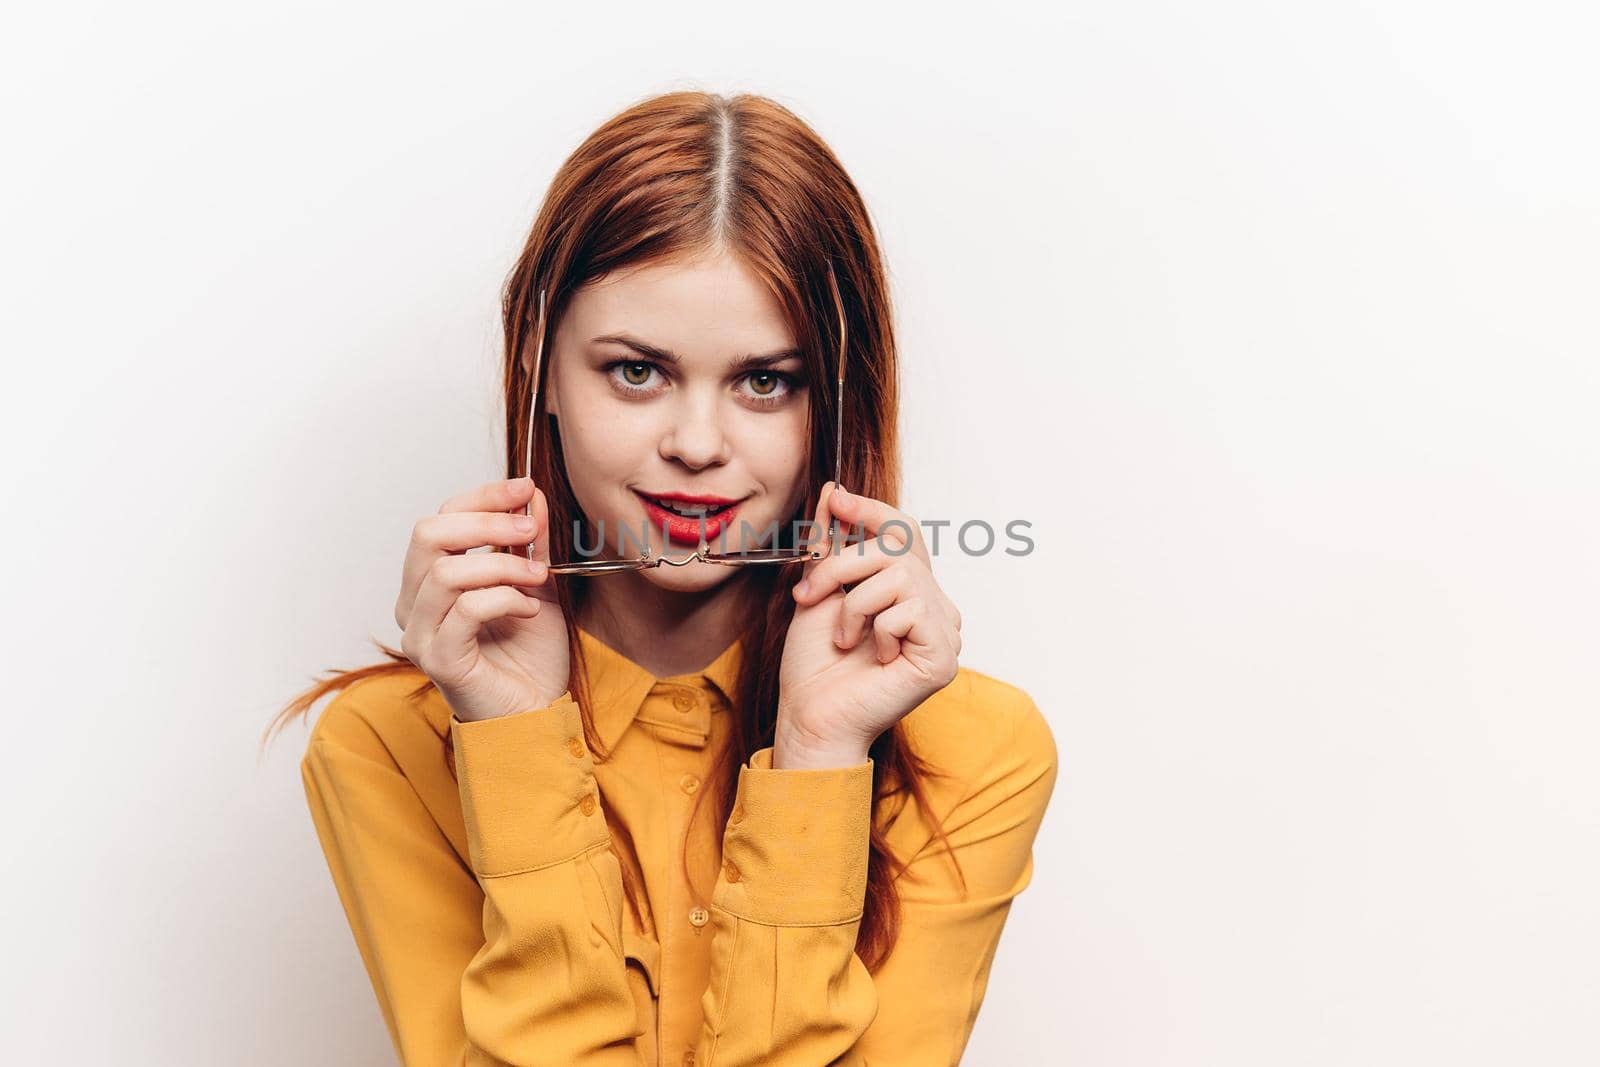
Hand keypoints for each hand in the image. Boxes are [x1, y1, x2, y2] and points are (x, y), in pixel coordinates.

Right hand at [395, 476, 568, 721]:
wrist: (537, 713)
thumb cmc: (530, 656)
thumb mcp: (536, 585)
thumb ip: (529, 543)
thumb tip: (529, 496)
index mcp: (429, 582)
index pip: (440, 520)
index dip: (482, 498)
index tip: (524, 488)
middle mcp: (414, 605)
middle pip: (428, 535)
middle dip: (486, 523)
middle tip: (530, 531)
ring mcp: (420, 633)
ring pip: (446, 572)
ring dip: (503, 566)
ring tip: (538, 579)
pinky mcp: (437, 659)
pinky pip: (465, 609)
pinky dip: (505, 599)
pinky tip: (530, 610)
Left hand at [776, 482, 962, 768]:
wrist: (811, 716)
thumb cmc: (814, 666)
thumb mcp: (819, 589)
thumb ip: (831, 543)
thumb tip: (834, 491)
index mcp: (910, 593)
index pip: (906, 534)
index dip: (874, 512)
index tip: (837, 500)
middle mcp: (935, 608)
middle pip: (898, 549)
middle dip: (843, 564)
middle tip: (808, 596)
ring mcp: (945, 632)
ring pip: (901, 576)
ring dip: (854, 604)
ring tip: (844, 639)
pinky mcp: (943, 656)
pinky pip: (909, 610)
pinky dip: (876, 630)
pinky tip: (875, 658)